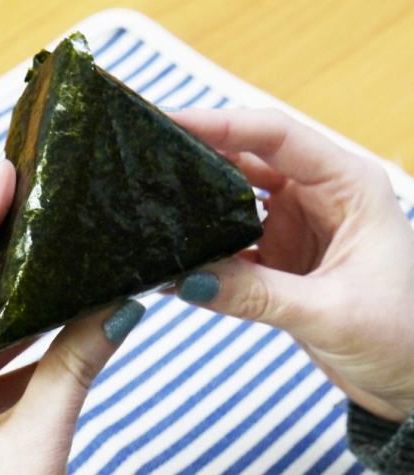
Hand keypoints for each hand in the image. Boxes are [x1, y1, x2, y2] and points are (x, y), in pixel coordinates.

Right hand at [171, 108, 413, 422]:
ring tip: (153, 203)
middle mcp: (318, 195)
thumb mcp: (330, 313)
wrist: (408, 379)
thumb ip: (257, 295)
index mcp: (346, 185)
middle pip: (247, 159)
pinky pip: (231, 242)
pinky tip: (177, 258)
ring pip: (234, 198)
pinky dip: (205, 249)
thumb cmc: (402, 337)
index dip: (222, 124)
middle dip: (199, 155)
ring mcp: (294, 224)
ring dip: (198, 204)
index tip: (172, 122)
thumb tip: (189, 279)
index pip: (276, 136)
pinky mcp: (278, 255)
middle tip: (149, 157)